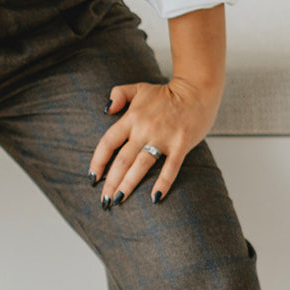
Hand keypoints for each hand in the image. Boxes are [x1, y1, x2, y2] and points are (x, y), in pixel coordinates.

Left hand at [90, 77, 220, 207]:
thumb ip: (118, 95)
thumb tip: (105, 110)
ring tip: (119, 201)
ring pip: (141, 165)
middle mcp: (144, 129)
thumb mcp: (138, 88)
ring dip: (128, 185)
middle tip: (105, 201)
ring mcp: (163, 137)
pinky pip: (170, 167)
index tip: (92, 178)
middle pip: (122, 160)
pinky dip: (163, 183)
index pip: (108, 142)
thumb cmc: (166, 93)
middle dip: (111, 182)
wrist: (197, 90)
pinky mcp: (181, 144)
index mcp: (131, 118)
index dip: (98, 161)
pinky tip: (155, 198)